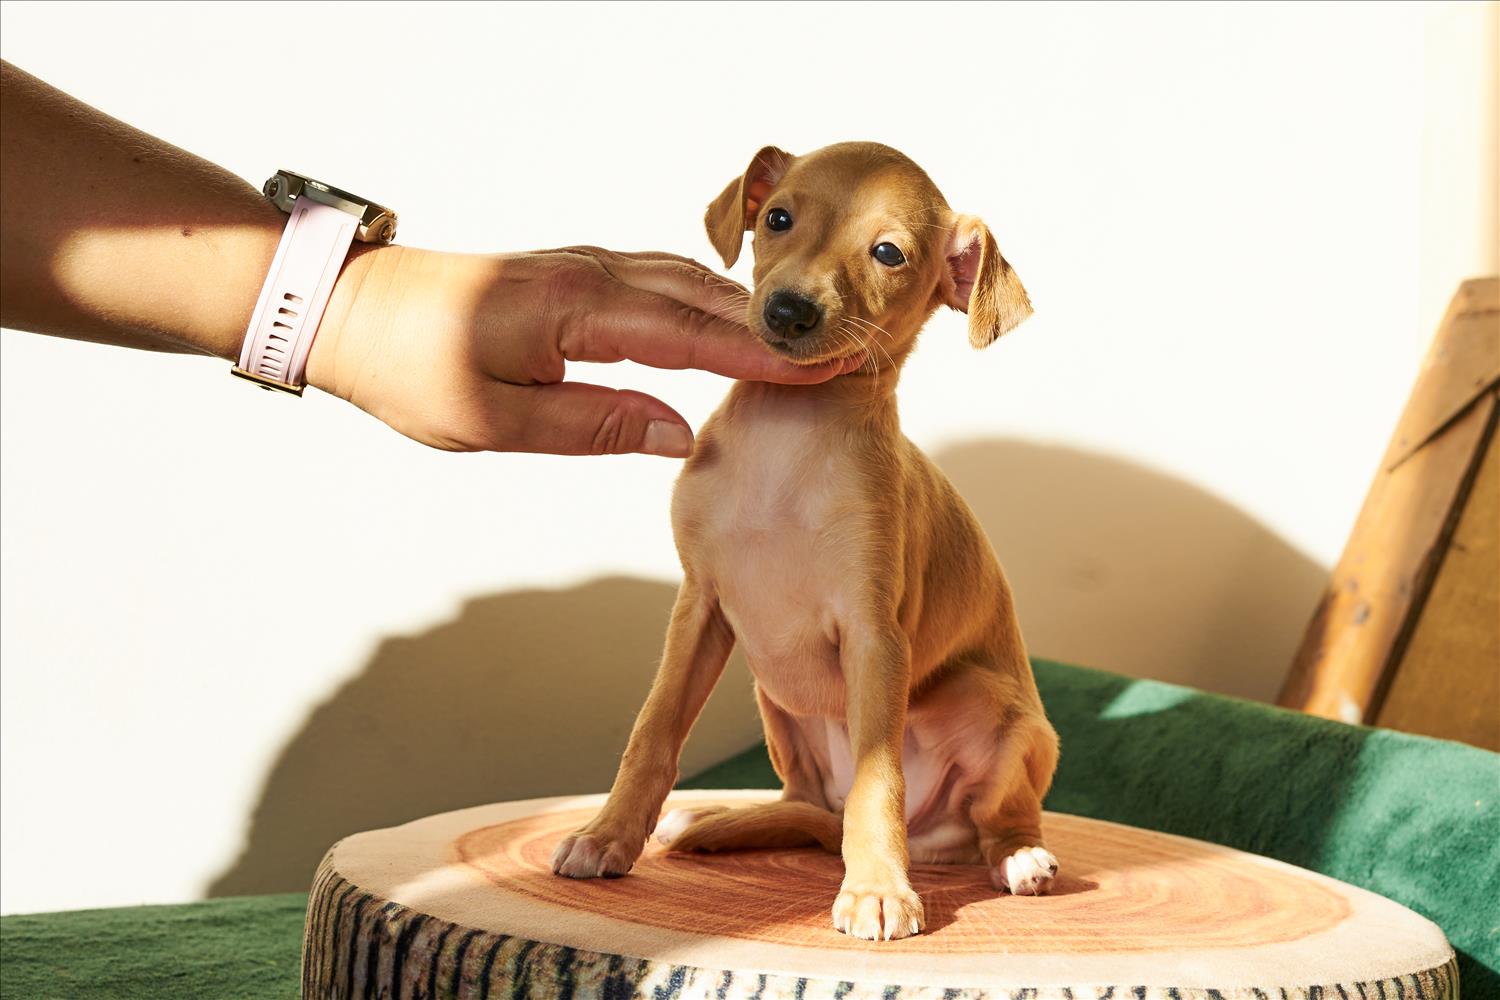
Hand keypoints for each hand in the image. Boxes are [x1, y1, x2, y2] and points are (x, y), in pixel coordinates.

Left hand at [308, 245, 857, 455]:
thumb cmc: (410, 370)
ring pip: (684, 282)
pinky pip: (657, 281)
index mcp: (575, 310)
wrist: (348, 309)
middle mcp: (589, 275)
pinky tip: (727, 323)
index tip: (822, 366)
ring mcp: (582, 267)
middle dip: (772, 328)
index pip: (692, 332)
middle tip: (838, 352)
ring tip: (800, 343)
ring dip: (743, 312)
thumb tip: (681, 436)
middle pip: (703, 296)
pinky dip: (704, 301)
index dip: (761, 354)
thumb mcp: (497, 422)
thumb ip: (595, 426)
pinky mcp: (572, 275)